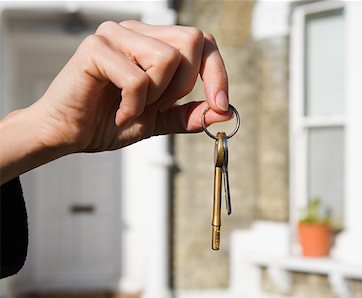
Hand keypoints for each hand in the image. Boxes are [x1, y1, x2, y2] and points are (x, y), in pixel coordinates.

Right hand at [31, 21, 231, 153]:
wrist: (69, 134)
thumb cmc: (109, 121)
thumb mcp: (160, 120)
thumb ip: (190, 114)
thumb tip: (225, 112)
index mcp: (154, 42)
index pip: (203, 41)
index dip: (217, 73)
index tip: (221, 105)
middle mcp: (137, 31)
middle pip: (192, 41)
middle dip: (183, 85)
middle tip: (157, 105)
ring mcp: (115, 35)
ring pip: (167, 58)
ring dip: (156, 96)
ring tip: (132, 108)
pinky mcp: (95, 48)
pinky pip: (138, 78)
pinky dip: (133, 105)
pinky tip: (118, 113)